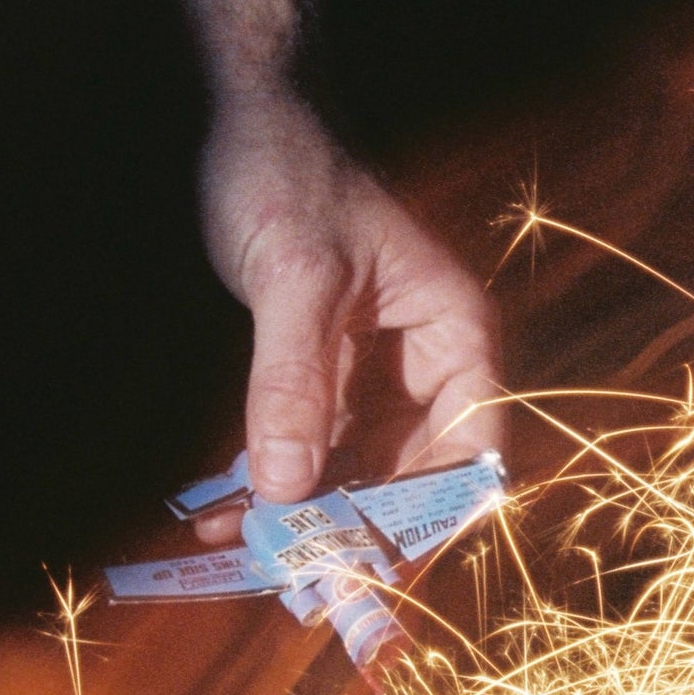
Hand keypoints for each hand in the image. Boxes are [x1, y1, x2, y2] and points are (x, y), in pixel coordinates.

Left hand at [196, 98, 503, 526]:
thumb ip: (293, 380)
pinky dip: (269, 481)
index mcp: (452, 332)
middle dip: (353, 527)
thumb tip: (289, 486)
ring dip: (302, 514)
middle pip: (411, 473)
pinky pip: (306, 445)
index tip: (377, 563)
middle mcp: (423, 362)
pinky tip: (220, 512)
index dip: (432, 514)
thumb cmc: (288, 174)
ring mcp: (371, 372)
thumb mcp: (294, 278)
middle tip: (297, 578)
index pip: (473, 448)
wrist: (243, 116)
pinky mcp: (321, 373)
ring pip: (352, 469)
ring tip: (239, 550)